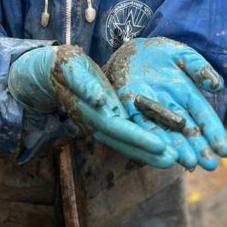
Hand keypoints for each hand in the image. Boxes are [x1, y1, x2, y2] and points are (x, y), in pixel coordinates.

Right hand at [8, 45, 176, 167]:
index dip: (138, 137)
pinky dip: (142, 143)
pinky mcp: (106, 121)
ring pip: (126, 142)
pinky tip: (161, 146)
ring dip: (148, 153)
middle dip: (148, 152)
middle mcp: (94, 122)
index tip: (161, 145)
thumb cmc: (64, 66)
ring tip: (173, 160)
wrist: (52, 72)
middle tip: (174, 160)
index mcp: (89, 110)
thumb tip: (99, 99)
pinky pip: (126, 135)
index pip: (116, 127)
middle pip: (124, 141)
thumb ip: (83, 83)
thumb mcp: (69, 67)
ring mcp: (100, 124)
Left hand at [104, 37, 226, 171]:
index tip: (224, 150)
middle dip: (199, 147)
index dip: (213, 132)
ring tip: (190, 163)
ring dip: (177, 148)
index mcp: (187, 94)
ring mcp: (151, 109)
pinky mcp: (130, 107)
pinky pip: (141, 123)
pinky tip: (160, 148)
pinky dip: (150, 135)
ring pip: (167, 132)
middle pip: (187, 130)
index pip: (203, 115)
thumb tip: (216, 86)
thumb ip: (200, 68)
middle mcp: (171, 107)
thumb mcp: (183, 55)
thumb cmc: (160, 53)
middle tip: (210, 165)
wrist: (131, 50)